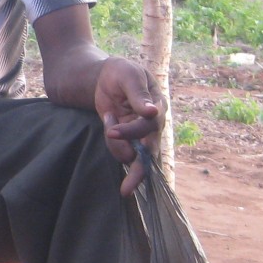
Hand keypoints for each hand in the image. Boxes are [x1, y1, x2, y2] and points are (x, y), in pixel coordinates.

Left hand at [93, 56, 163, 194]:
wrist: (104, 77)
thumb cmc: (120, 72)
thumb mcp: (129, 76)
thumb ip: (139, 94)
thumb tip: (153, 112)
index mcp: (158, 106)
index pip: (150, 125)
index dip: (132, 130)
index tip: (112, 131)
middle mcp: (153, 125)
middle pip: (150, 153)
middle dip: (138, 172)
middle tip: (126, 190)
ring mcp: (140, 135)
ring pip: (131, 154)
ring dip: (114, 143)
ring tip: (108, 114)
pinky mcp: (128, 141)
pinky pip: (120, 152)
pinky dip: (111, 143)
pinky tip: (108, 117)